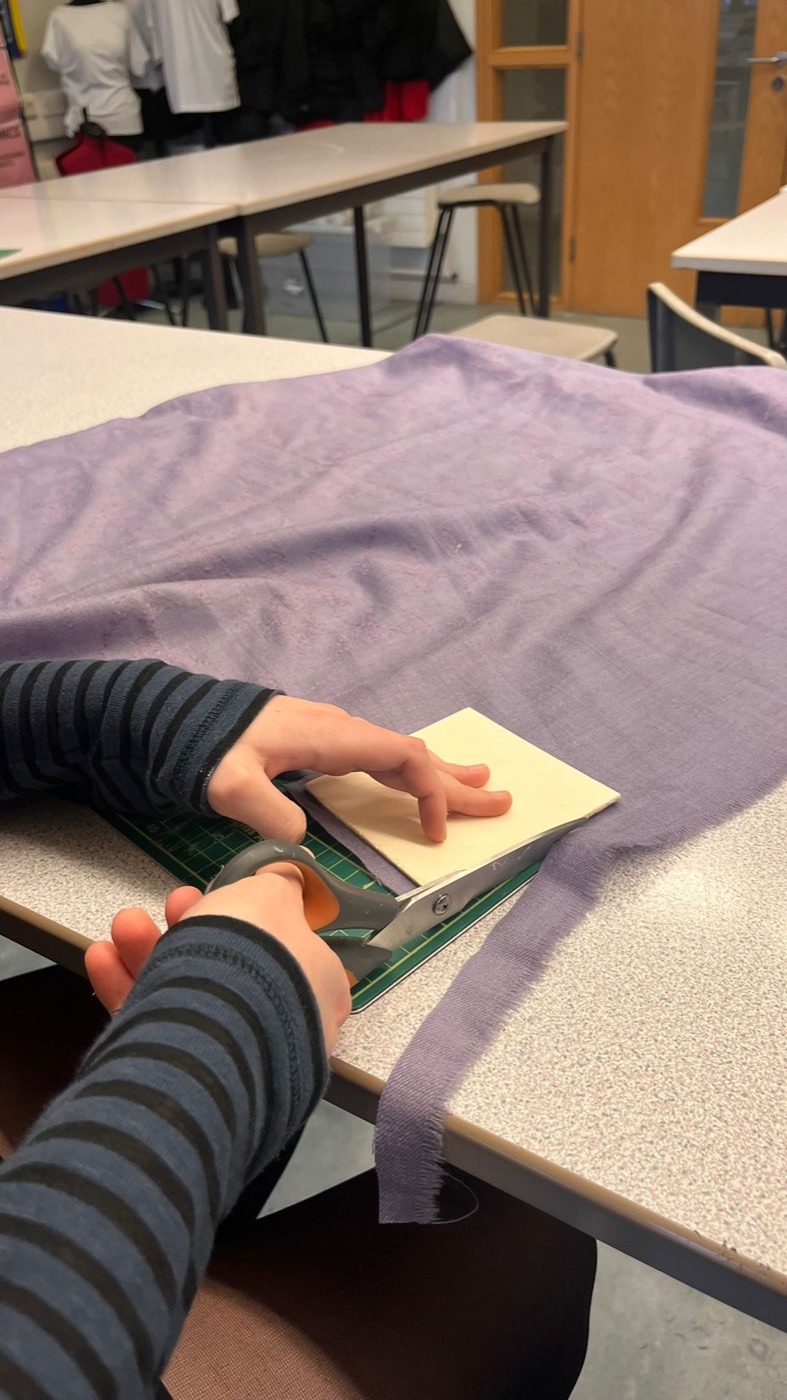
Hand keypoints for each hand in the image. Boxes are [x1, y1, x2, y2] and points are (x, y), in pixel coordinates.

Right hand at [86, 866, 350, 1054]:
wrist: (213, 1037)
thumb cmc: (258, 957)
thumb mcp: (273, 896)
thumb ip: (279, 885)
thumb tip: (286, 879)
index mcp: (319, 986)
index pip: (288, 948)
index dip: (248, 916)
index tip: (220, 895)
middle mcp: (282, 1023)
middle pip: (230, 967)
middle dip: (190, 929)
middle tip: (171, 905)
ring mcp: (233, 1053)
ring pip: (187, 993)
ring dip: (150, 952)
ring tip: (125, 926)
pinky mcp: (186, 1074)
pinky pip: (154, 1024)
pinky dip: (126, 989)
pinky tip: (102, 958)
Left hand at [208, 695, 511, 842]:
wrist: (177, 716)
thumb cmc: (204, 747)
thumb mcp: (228, 784)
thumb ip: (266, 810)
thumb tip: (301, 842)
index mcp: (333, 737)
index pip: (403, 758)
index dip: (431, 793)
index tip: (438, 833)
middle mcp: (342, 729)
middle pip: (414, 754)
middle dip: (458, 781)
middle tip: (503, 801)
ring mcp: (333, 732)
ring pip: (399, 752)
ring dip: (440, 772)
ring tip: (479, 781)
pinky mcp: (320, 738)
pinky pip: (381, 753)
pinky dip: (410, 769)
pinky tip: (415, 777)